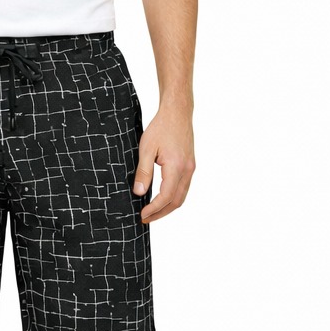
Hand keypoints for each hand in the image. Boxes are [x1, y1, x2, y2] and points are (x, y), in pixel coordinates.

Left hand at [132, 100, 194, 223]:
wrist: (177, 112)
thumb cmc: (160, 127)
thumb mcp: (146, 148)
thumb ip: (143, 171)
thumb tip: (138, 192)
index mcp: (177, 167)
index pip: (166, 196)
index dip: (154, 209)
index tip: (142, 215)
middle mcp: (187, 170)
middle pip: (176, 201)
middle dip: (161, 213)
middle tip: (145, 218)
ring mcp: (191, 168)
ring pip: (181, 196)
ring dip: (167, 207)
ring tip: (152, 212)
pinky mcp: (190, 165)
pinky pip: (183, 187)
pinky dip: (173, 197)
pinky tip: (161, 197)